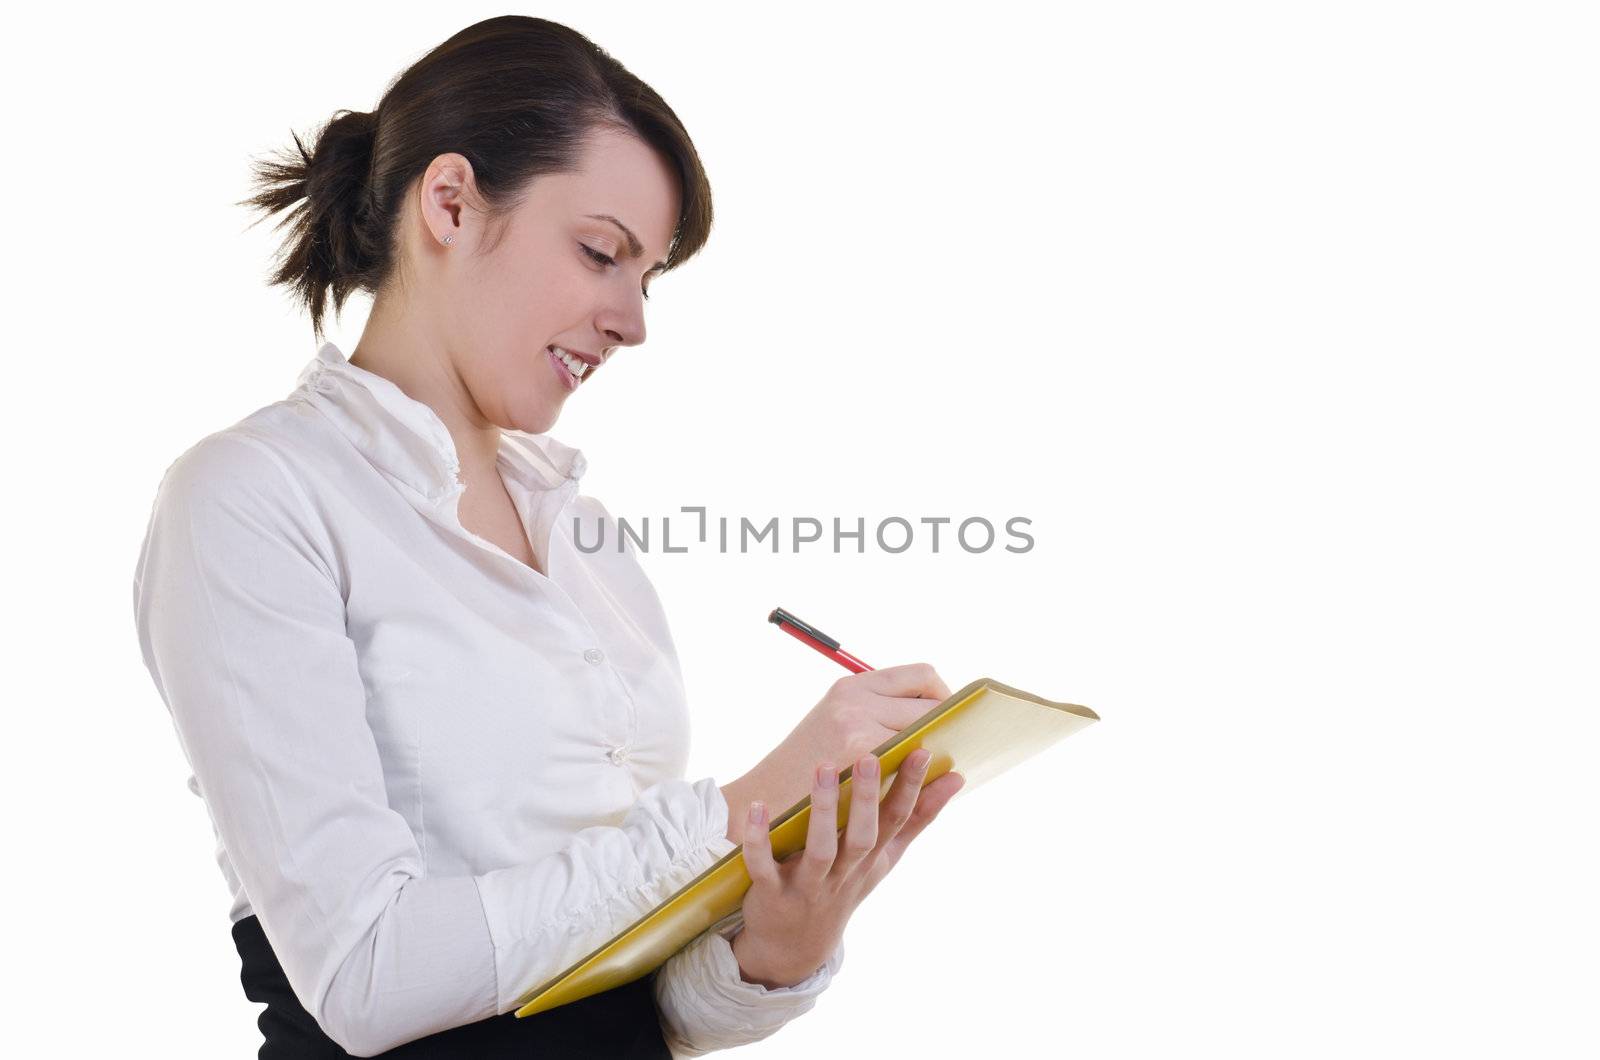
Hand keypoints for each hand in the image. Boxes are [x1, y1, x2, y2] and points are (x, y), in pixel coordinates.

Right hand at [719, 663, 952, 844]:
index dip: (942, 695)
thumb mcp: (836, 721)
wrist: (754, 807)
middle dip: (943, 727)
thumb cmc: (800, 767)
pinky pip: (908, 772)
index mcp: (850, 687)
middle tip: (948, 746)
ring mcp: (855, 737)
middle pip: (928, 706)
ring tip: (940, 766)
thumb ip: (879, 711)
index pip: (921, 676)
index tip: (944, 717)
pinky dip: (925, 781)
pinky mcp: (856, 772)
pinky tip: (929, 786)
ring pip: (923, 741)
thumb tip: (938, 712)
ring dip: (935, 755)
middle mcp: (854, 705)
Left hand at [729, 747, 964, 987]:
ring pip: (820, 849)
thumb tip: (957, 777)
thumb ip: (918, 818)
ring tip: (823, 768)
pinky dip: (758, 840)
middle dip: (867, 799)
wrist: (795, 947)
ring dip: (822, 811)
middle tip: (870, 756)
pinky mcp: (772, 893)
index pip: (897, 821)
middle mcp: (845, 872)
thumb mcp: (885, 858)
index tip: (922, 751)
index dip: (912, 788)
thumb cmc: (844, 887)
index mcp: (872, 858)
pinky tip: (757, 808)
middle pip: (862, 837)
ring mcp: (809, 885)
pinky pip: (764, 867)